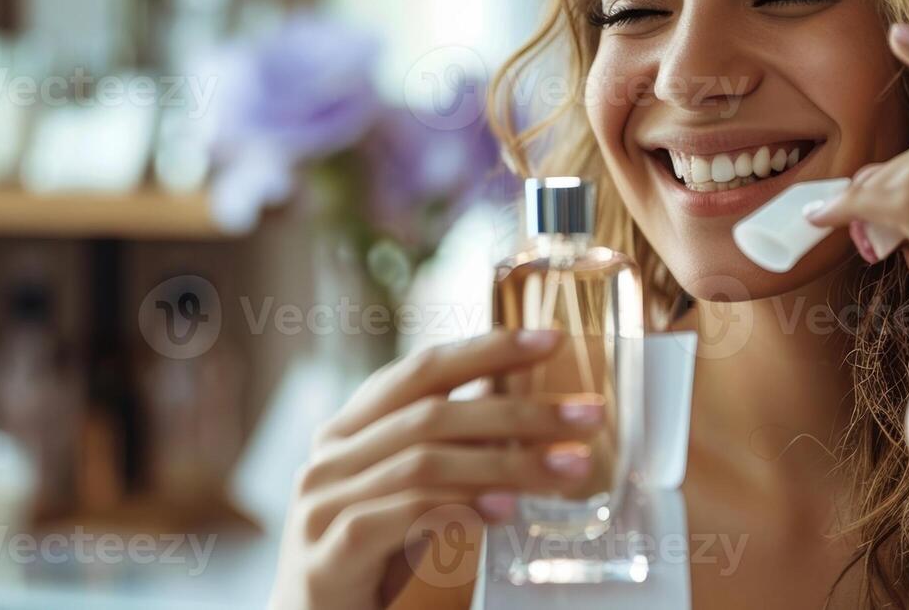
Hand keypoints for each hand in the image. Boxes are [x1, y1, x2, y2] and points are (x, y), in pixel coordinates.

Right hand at [267, 329, 603, 609]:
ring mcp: (321, 504)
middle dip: (519, 411)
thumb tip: (526, 417)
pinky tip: (506, 509)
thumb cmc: (370, 568)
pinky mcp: (329, 554)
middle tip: (586, 416)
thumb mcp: (410, 500)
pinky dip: (460, 506)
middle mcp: (328, 458)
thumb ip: (447, 458)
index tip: (550, 340)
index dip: (485, 349)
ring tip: (569, 468)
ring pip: (426, 462)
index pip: (419, 372)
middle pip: (432, 414)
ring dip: (508, 462)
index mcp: (347, 433)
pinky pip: (404, 515)